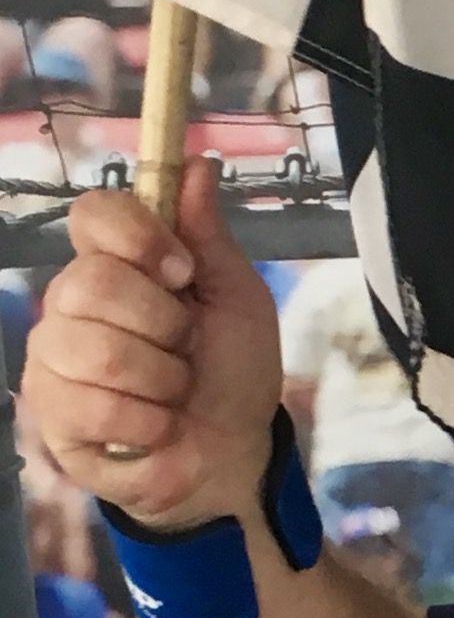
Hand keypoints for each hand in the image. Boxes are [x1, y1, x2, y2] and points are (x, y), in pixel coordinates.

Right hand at [25, 161, 285, 530]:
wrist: (232, 455)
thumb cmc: (232, 374)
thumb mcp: (236, 299)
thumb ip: (209, 236)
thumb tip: (198, 162)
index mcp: (116, 263)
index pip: (92, 214)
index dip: (136, 236)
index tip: (182, 271)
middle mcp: (73, 302)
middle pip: (92, 281)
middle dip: (164, 325)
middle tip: (185, 349)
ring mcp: (55, 357)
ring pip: (95, 348)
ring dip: (160, 379)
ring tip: (174, 393)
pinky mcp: (52, 412)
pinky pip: (92, 404)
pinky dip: (147, 422)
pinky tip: (155, 428)